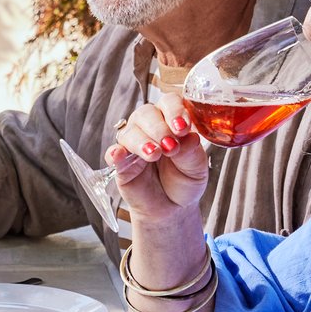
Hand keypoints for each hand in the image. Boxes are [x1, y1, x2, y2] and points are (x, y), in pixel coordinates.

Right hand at [107, 92, 208, 220]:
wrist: (173, 208)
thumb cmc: (185, 182)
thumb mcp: (197, 167)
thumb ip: (191, 151)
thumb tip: (187, 138)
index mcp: (171, 121)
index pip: (169, 103)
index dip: (174, 111)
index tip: (182, 128)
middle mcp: (150, 128)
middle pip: (146, 113)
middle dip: (158, 128)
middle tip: (170, 146)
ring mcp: (133, 145)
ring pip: (130, 132)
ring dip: (141, 141)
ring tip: (154, 154)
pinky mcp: (121, 164)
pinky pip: (113, 154)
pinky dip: (115, 153)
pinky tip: (120, 156)